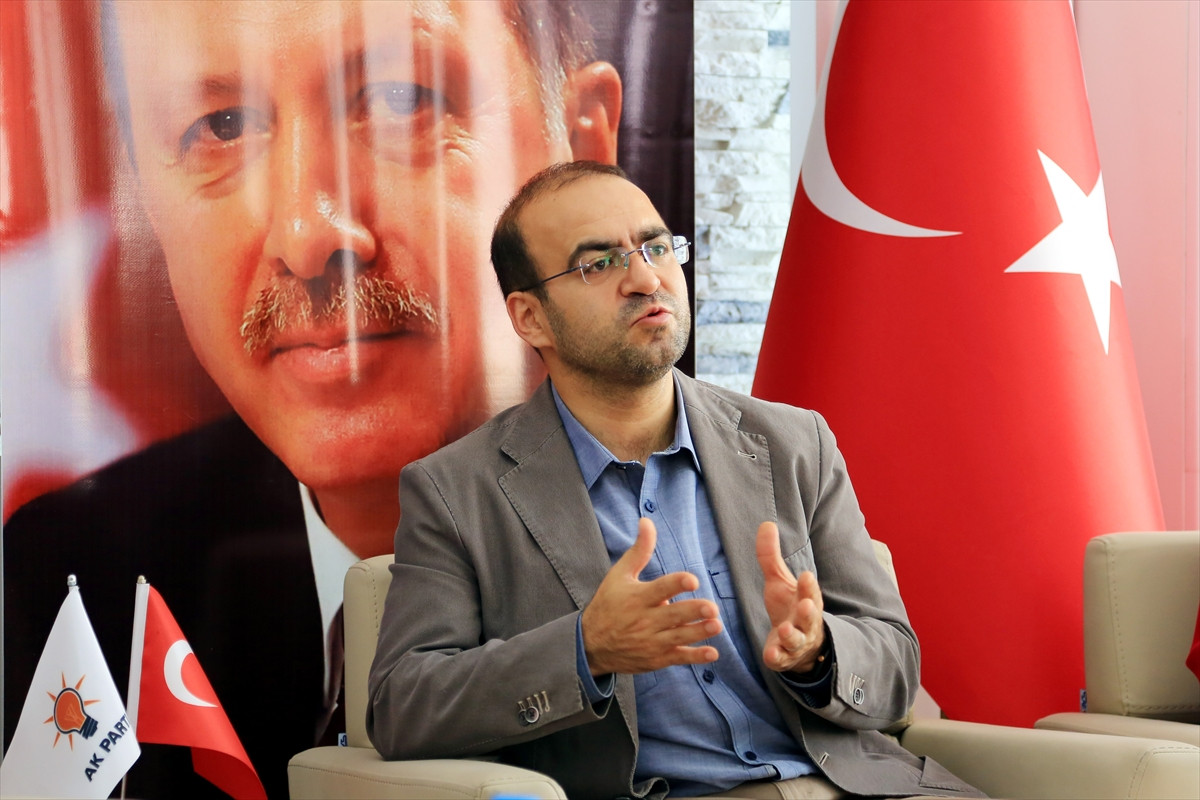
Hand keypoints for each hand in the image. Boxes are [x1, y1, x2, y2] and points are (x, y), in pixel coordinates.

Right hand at [581, 517, 721, 674]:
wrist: (591, 644)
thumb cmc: (608, 604)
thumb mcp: (619, 575)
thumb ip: (639, 550)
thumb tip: (647, 521)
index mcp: (637, 597)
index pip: (659, 589)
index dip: (676, 584)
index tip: (692, 580)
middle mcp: (644, 620)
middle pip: (672, 615)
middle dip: (692, 612)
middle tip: (711, 608)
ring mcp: (651, 641)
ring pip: (678, 636)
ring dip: (698, 632)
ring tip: (716, 625)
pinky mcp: (657, 658)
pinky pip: (678, 658)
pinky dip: (695, 656)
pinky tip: (712, 653)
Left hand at [755, 521, 825, 673]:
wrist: (796, 645)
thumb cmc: (788, 607)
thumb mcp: (779, 580)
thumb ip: (770, 556)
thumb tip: (766, 523)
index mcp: (806, 600)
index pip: (810, 592)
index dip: (809, 586)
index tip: (806, 575)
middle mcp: (804, 622)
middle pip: (810, 617)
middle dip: (808, 613)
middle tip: (806, 606)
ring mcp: (795, 642)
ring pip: (796, 641)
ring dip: (791, 636)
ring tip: (784, 630)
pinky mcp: (783, 657)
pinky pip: (781, 659)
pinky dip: (778, 657)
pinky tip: (771, 654)